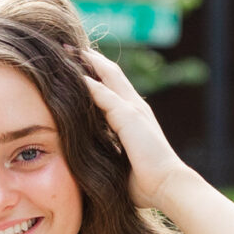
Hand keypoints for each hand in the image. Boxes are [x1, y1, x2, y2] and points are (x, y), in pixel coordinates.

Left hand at [80, 49, 192, 209]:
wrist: (167, 186)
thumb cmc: (146, 183)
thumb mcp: (122, 161)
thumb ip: (110, 151)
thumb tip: (91, 158)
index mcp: (135, 117)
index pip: (114, 87)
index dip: (97, 73)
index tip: (77, 64)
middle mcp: (135, 107)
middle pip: (111, 73)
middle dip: (90, 59)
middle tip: (68, 47)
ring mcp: (133, 110)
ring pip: (108, 76)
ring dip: (87, 62)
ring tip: (67, 51)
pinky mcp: (129, 117)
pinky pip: (104, 95)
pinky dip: (89, 83)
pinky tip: (73, 74)